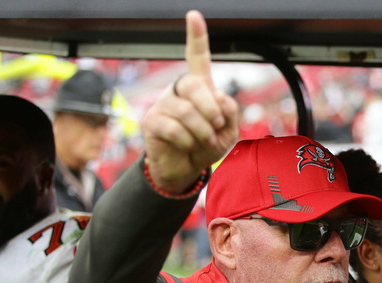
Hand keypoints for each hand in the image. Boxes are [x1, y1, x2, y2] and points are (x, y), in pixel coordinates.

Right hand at [141, 10, 239, 193]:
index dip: (196, 37)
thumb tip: (218, 98)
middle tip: (216, 126)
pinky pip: (174, 128)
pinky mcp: (151, 122)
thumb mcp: (228, 130)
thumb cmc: (206, 146)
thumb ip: (230, 112)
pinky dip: (188, 141)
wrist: (186, 169)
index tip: (194, 15)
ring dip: (202, 132)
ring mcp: (163, 105)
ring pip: (186, 111)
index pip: (197, 58)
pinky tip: (187, 145)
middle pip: (194, 85)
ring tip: (204, 141)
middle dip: (211, 109)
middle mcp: (178, 91)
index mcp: (199, 88)